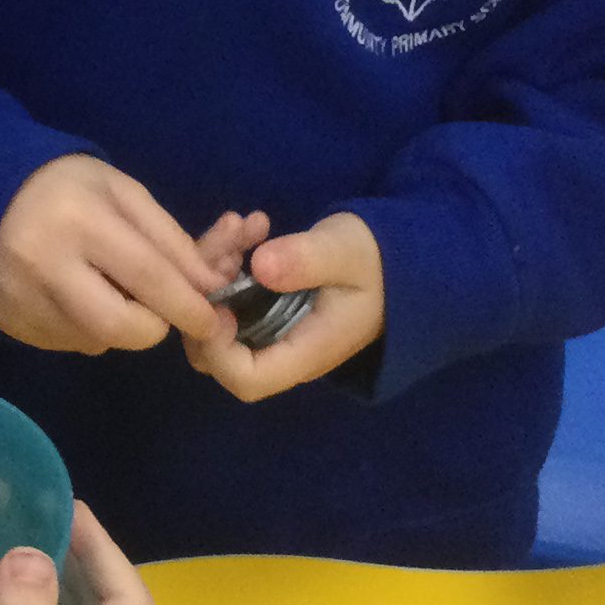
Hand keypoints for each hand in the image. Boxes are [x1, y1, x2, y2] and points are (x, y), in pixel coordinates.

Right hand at [0, 155, 239, 354]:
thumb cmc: (66, 188)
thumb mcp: (122, 192)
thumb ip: (168, 239)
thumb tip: (209, 288)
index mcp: (80, 221)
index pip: (147, 277)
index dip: (187, 304)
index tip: (212, 321)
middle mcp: (46, 265)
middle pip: (121, 326)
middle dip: (154, 326)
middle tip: (157, 308)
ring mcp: (23, 298)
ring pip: (98, 340)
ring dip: (118, 325)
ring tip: (103, 286)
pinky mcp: (10, 322)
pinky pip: (70, 342)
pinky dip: (86, 327)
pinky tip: (72, 294)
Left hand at [180, 210, 384, 401]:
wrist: (398, 259)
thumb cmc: (377, 262)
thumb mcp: (347, 253)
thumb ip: (307, 260)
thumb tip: (260, 266)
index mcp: (305, 352)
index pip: (247, 379)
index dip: (218, 347)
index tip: (220, 297)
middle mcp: (279, 349)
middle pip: (215, 352)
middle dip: (207, 297)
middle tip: (229, 248)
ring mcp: (266, 329)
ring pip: (214, 316)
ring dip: (215, 268)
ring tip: (240, 226)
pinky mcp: (260, 306)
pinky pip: (226, 293)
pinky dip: (227, 258)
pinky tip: (250, 225)